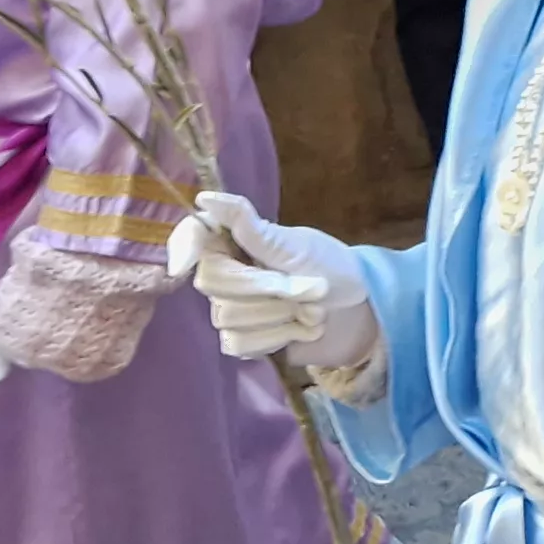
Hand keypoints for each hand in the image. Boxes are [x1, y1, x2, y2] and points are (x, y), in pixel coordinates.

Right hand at [166, 189, 379, 369]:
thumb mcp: (296, 245)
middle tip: (307, 287)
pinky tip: (301, 330)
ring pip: (228, 317)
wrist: (362, 312)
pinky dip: (279, 337)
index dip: (182, 246)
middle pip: (212, 284)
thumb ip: (250, 227)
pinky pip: (240, 344)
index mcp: (235, 242)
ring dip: (281, 315)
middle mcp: (225, 274)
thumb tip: (206, 199)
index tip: (185, 265)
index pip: (190, 237)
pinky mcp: (244, 341)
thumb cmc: (331, 269)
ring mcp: (231, 309)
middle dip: (266, 287)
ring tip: (310, 309)